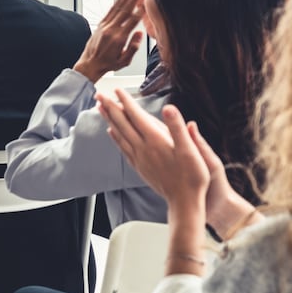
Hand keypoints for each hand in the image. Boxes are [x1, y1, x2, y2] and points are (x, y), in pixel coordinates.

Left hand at [72, 0, 145, 82]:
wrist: (90, 64)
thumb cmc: (108, 64)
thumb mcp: (125, 61)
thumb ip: (133, 47)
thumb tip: (139, 33)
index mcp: (118, 39)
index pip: (132, 21)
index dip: (139, 9)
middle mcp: (111, 29)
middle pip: (125, 10)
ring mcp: (104, 25)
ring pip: (117, 7)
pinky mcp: (101, 24)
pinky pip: (110, 10)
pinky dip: (117, 2)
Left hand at [98, 91, 208, 208]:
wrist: (184, 202)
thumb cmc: (193, 177)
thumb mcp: (191, 151)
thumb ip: (178, 128)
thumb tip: (168, 108)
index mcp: (156, 141)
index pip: (137, 116)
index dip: (126, 101)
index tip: (117, 89)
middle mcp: (144, 148)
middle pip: (123, 123)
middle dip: (110, 107)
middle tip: (99, 95)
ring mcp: (139, 158)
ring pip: (119, 134)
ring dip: (109, 120)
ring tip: (100, 109)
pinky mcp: (140, 167)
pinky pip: (123, 148)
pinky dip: (115, 137)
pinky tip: (111, 132)